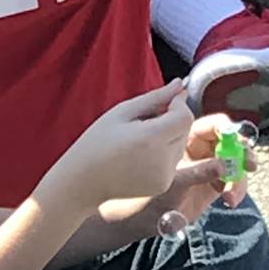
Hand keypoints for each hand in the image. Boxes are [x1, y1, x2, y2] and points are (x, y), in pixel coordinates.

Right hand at [58, 82, 194, 210]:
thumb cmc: (96, 144)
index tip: (163, 103)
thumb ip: (155, 97)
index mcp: (150, 138)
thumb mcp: (122, 112)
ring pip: (180, 144)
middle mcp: (161, 160)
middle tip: (144, 124)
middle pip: (185, 130)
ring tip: (140, 141)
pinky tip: (141, 156)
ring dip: (168, 137)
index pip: (185, 116)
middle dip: (172, 121)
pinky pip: (173, 160)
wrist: (83, 182)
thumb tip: (181, 84)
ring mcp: (163, 176)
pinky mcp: (163, 185)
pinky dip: (163, 154)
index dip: (178, 105)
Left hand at [144, 110, 257, 233]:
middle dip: (243, 151)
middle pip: (231, 142)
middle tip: (249, 163)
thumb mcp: (172, 183)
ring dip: (241, 174)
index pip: (213, 126)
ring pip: (235, 162)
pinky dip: (236, 189)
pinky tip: (231, 200)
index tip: (238, 141)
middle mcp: (201, 150)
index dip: (228, 130)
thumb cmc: (147, 196)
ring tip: (235, 191)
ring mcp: (209, 167)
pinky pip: (233, 181)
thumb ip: (197, 173)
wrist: (141, 220)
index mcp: (186, 139)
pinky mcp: (214, 184)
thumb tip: (222, 166)